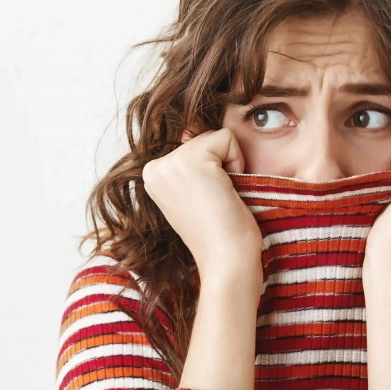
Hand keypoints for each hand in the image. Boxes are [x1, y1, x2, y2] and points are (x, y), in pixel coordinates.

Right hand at [141, 127, 262, 282]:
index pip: (193, 146)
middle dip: (220, 166)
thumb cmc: (220, 233)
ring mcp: (169, 163)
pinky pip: (227, 137)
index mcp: (153, 176)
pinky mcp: (192, 160)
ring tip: (220, 198)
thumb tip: (191, 128)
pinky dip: (237, 162)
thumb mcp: (197, 193)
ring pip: (215, 137)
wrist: (226, 261)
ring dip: (229, 166)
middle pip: (203, 138)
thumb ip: (191, 165)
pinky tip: (227, 192)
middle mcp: (154, 167)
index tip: (207, 202)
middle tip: (216, 202)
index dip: (212, 171)